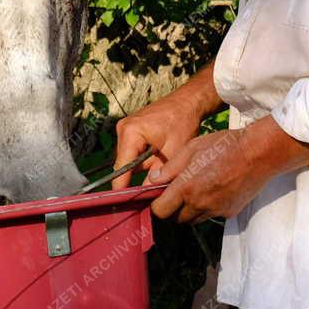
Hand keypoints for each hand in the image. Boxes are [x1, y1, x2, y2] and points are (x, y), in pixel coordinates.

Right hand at [112, 64, 221, 189]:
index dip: (122, 189)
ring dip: (141, 167)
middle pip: (123, 166)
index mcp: (130, 133)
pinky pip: (132, 152)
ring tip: (157, 167)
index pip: (120, 169)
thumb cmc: (182, 123)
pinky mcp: (130, 130)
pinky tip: (156, 157)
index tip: (124, 205)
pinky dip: (142, 159)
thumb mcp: (173, 154)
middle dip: (135, 178)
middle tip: (150, 189)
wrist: (187, 102)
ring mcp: (124, 129)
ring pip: (128, 160)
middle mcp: (122, 130)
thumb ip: (157, 177)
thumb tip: (146, 198)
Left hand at [148, 128, 269, 224]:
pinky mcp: (229, 213)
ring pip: (193, 220)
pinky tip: (214, 190)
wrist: (257, 153)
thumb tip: (153, 180)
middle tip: (178, 192)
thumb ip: (170, 168)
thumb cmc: (223, 146)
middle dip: (173, 208)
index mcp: (186, 187)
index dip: (157, 204)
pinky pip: (211, 215)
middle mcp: (199, 204)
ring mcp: (215, 210)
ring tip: (196, 190)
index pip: (160, 211)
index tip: (160, 196)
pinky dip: (207, 208)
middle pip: (176, 219)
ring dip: (189, 210)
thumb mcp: (191, 148)